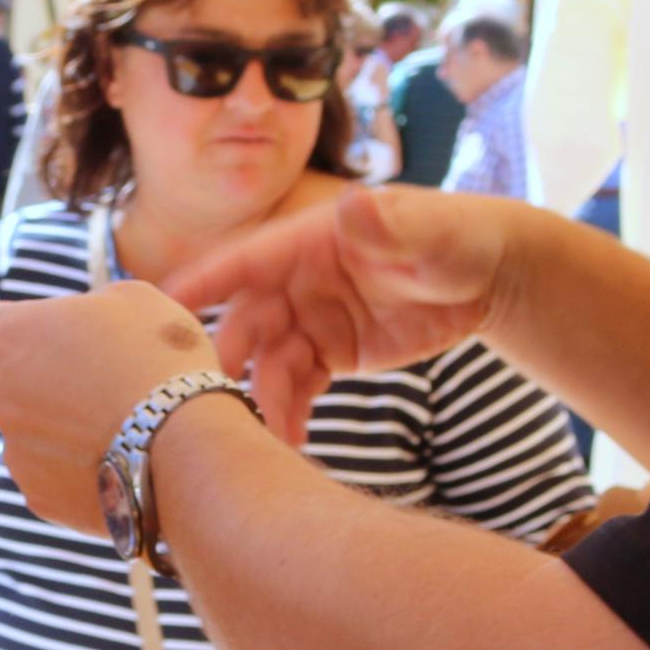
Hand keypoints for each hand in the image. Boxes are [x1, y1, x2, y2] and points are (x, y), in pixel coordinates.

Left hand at [0, 282, 222, 536]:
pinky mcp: (40, 499)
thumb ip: (89, 306)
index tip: (20, 329)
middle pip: (8, 384)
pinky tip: (121, 463)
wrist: (185, 451)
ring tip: (121, 428)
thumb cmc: (159, 361)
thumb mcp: (132, 299)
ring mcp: (15, 454)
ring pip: (31, 433)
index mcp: (10, 339)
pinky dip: (78, 470)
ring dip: (62, 428)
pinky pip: (53, 476)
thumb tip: (84, 323)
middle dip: (42, 381)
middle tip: (100, 381)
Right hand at [165, 186, 516, 440]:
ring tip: (266, 440)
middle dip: (225, 361)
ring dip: (261, 399)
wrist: (490, 276)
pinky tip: (291, 444)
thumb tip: (354, 206)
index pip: (245, 261)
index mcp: (310, 241)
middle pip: (247, 322)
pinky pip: (300, 386)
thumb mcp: (431, 230)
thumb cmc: (458, 236)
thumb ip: (391, 224)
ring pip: (269, 363)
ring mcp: (313, 320)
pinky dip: (291, 413)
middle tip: (211, 401)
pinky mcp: (332, 354)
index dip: (201, 284)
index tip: (159, 309)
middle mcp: (299, 280)